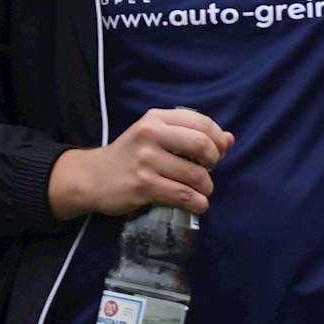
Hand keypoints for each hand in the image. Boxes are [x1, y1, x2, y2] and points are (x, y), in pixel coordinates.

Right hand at [48, 107, 231, 219]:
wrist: (93, 177)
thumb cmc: (131, 156)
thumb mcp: (156, 137)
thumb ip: (191, 135)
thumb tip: (230, 139)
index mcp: (156, 118)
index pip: (201, 122)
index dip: (217, 140)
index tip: (216, 154)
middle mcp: (150, 134)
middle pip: (202, 145)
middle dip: (214, 162)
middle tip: (208, 172)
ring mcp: (145, 160)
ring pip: (194, 175)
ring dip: (206, 188)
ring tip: (201, 192)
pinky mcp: (143, 185)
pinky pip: (182, 195)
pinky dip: (197, 203)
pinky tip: (197, 205)